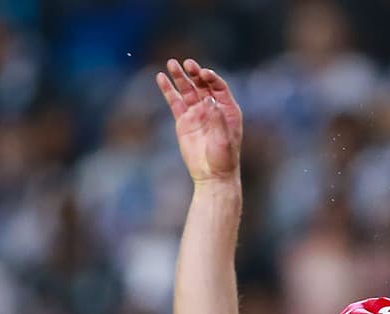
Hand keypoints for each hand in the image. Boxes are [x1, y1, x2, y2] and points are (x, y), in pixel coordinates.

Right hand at [156, 58, 242, 184]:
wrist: (211, 175)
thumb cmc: (224, 159)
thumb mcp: (224, 139)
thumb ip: (218, 119)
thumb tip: (209, 100)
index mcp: (228, 110)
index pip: (219, 87)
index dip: (211, 78)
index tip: (203, 73)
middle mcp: (213, 108)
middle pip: (203, 85)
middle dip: (195, 73)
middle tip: (187, 63)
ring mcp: (197, 113)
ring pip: (188, 90)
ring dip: (180, 76)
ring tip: (171, 63)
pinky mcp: (184, 120)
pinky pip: (175, 101)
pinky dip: (168, 89)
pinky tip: (161, 77)